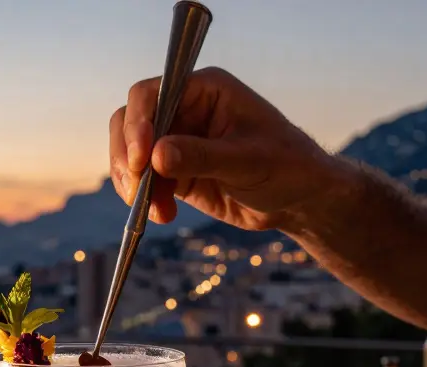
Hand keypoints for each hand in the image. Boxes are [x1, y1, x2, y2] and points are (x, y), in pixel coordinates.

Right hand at [110, 67, 343, 230]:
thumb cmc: (287, 166)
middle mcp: (184, 109)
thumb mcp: (248, 160)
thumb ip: (202, 156)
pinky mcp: (174, 172)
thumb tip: (156, 156)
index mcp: (204, 90)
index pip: (151, 94)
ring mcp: (176, 141)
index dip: (138, 123)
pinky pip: (143, 182)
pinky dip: (144, 200)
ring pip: (130, 154)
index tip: (141, 158)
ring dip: (133, 182)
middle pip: (130, 122)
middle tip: (137, 187)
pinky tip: (163, 215)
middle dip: (127, 156)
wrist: (298, 199)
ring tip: (151, 209)